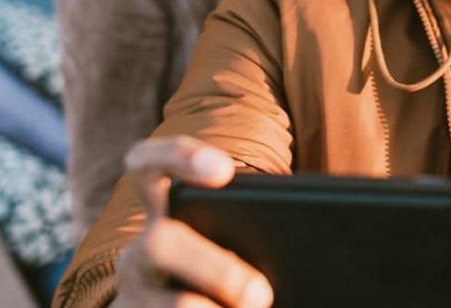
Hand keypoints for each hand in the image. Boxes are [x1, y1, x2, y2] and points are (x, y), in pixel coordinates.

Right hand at [113, 136, 272, 307]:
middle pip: (160, 243)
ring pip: (170, 301)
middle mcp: (142, 248)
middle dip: (216, 269)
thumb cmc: (243, 269)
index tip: (224, 172)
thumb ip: (263, 225)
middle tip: (262, 293)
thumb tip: (316, 227)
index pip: (148, 167)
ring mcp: (134, 291)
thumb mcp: (249, 242)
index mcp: (167, 212)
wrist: (223, 305)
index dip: (177, 158)